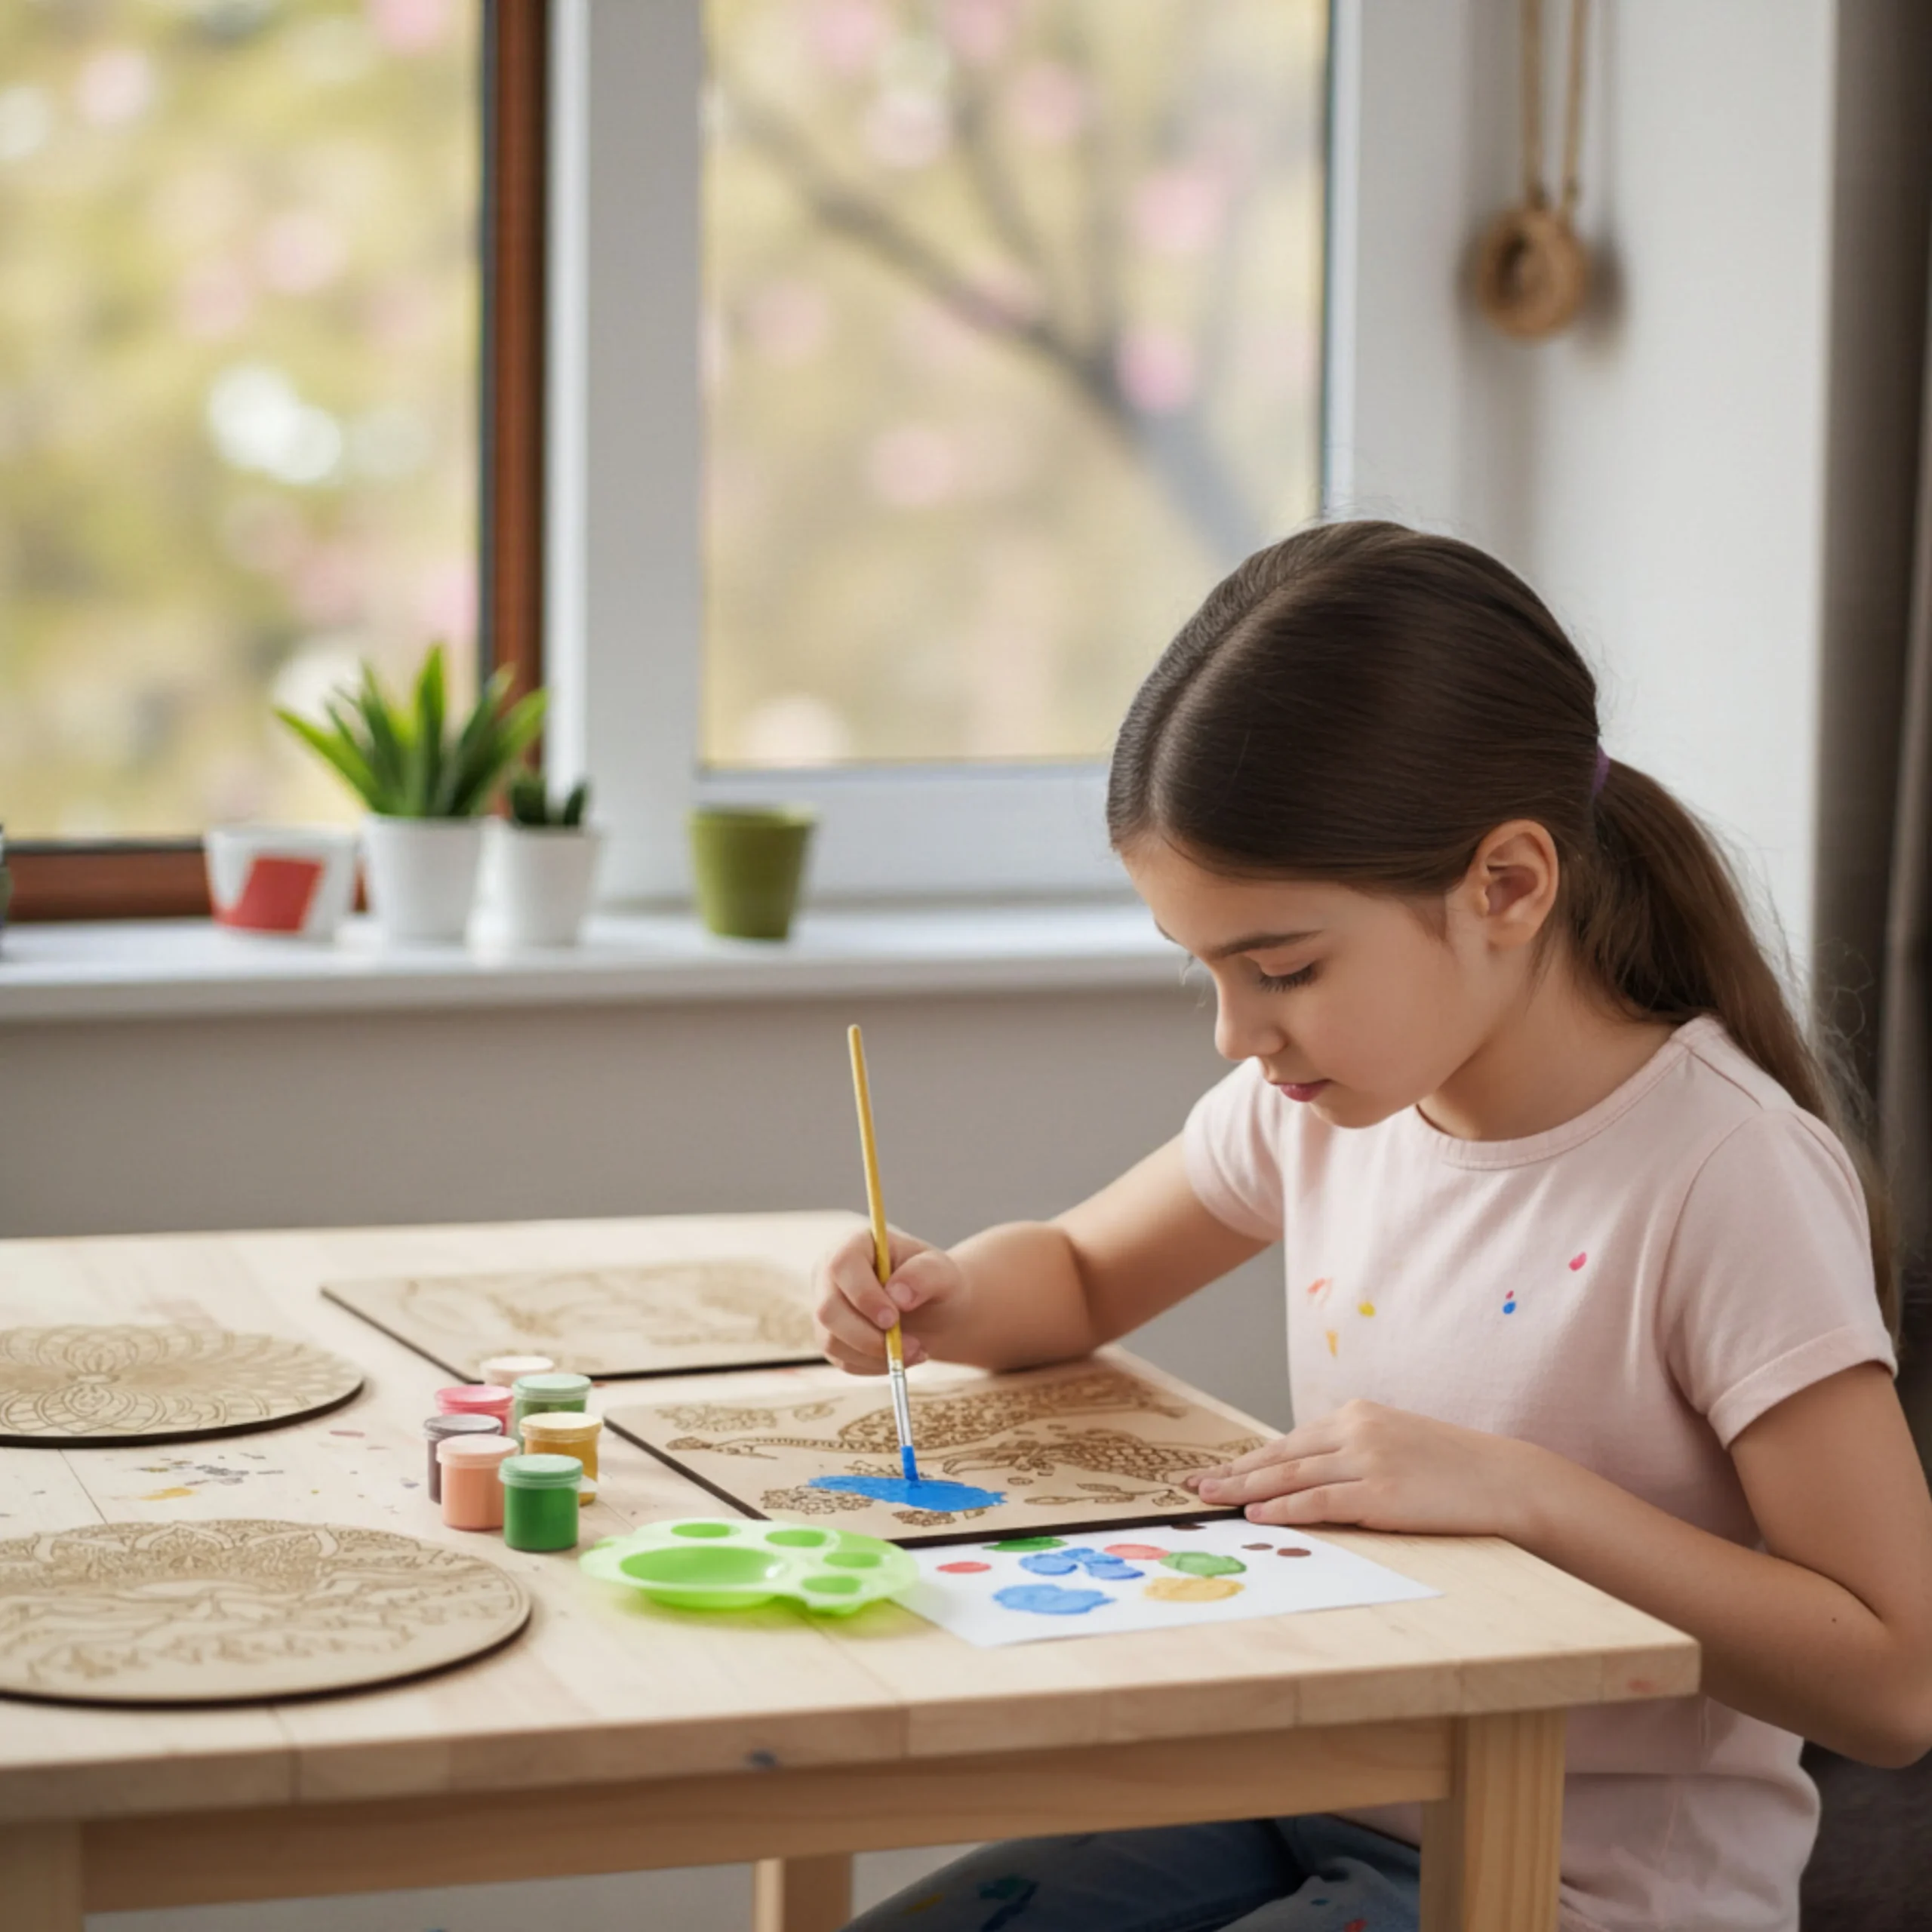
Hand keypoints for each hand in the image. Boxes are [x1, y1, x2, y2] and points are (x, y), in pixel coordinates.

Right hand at [812, 1225, 969, 1375]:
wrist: (932, 1309)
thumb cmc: (934, 1282)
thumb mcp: (941, 1272)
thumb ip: (924, 1275)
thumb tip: (898, 1296)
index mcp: (856, 1244)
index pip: (842, 1265)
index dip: (863, 1295)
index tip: (893, 1319)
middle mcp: (831, 1273)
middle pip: (828, 1309)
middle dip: (867, 1336)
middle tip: (911, 1346)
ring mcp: (826, 1306)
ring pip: (831, 1340)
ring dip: (874, 1355)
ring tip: (915, 1351)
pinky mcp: (830, 1336)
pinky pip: (842, 1360)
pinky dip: (874, 1366)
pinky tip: (900, 1357)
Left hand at [1187, 1398, 1546, 1539]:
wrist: (1505, 1478)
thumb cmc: (1452, 1469)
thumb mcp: (1395, 1445)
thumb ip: (1352, 1454)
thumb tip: (1308, 1478)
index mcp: (1356, 1415)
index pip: (1288, 1442)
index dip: (1247, 1461)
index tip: (1214, 1472)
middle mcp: (1355, 1430)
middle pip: (1279, 1456)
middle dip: (1232, 1473)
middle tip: (1192, 1486)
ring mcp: (1368, 1460)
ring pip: (1290, 1478)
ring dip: (1244, 1491)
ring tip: (1210, 1501)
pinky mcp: (1381, 1493)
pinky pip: (1320, 1502)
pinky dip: (1283, 1510)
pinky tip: (1256, 1516)